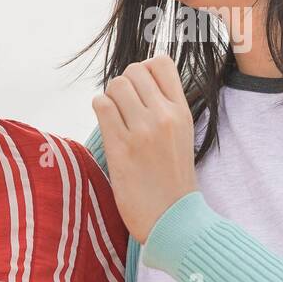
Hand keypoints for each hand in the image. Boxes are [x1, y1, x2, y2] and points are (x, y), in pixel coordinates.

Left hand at [91, 54, 197, 244]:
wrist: (173, 218)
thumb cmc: (173, 179)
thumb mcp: (181, 135)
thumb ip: (165, 107)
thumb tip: (139, 79)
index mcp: (182, 111)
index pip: (161, 63)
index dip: (145, 70)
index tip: (141, 90)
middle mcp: (164, 116)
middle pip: (134, 70)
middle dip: (124, 85)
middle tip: (125, 109)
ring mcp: (142, 131)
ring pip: (116, 85)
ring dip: (111, 99)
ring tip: (116, 120)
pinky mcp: (121, 148)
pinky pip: (101, 106)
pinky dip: (100, 111)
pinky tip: (108, 128)